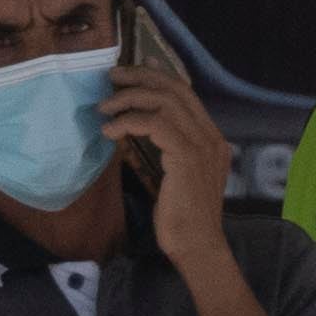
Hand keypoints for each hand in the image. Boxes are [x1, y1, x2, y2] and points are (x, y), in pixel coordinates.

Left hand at [101, 36, 239, 275]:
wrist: (197, 246)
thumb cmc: (182, 218)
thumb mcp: (177, 175)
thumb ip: (170, 148)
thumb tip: (143, 125)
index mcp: (211, 138)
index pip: (187, 93)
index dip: (158, 76)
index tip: (134, 70)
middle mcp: (211, 136)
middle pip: (176, 89)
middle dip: (141, 77)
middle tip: (112, 77)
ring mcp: (202, 145)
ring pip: (164, 102)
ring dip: (129, 99)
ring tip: (104, 108)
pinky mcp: (186, 157)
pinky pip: (155, 124)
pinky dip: (128, 121)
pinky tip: (110, 132)